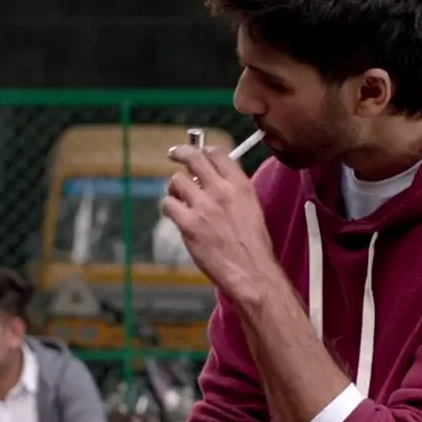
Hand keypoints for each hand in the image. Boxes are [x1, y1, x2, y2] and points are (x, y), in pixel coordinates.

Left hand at [161, 144, 280, 303]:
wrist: (251, 271)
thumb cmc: (253, 245)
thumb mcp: (252, 207)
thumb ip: (233, 190)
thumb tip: (214, 180)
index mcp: (240, 185)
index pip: (218, 154)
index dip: (204, 151)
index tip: (196, 152)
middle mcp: (221, 191)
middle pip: (194, 158)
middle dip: (181, 153)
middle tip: (174, 155)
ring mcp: (204, 207)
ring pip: (176, 181)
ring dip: (175, 189)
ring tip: (180, 199)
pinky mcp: (189, 224)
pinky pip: (168, 204)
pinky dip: (169, 208)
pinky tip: (176, 215)